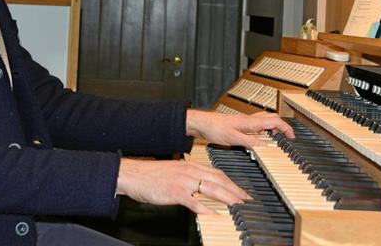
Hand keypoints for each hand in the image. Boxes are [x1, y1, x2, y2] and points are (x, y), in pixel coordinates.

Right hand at [116, 158, 248, 213]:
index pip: (218, 173)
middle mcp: (190, 171)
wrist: (133, 174)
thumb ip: (189, 178)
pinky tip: (215, 215)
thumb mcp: (174, 172)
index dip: (232, 183)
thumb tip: (201, 188)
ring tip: (238, 207)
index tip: (242, 192)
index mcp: (191, 165)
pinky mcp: (176, 192)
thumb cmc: (151, 175)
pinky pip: (195, 202)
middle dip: (235, 191)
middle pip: (219, 180)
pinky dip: (207, 209)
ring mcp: (184, 181)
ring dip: (228, 199)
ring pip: (212, 189)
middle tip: (247, 201)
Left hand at [185, 109, 294, 148]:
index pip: (275, 121)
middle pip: (272, 118)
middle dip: (282, 127)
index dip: (286, 128)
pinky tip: (259, 139)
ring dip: (273, 128)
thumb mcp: (234, 138)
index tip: (292, 137)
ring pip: (265, 120)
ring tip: (275, 140)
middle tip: (285, 138)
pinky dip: (264, 130)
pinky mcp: (241, 124)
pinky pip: (258, 124)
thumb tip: (265, 146)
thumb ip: (250, 142)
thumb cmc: (215, 128)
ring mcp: (246, 121)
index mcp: (251, 122)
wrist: (202, 123)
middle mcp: (250, 119)